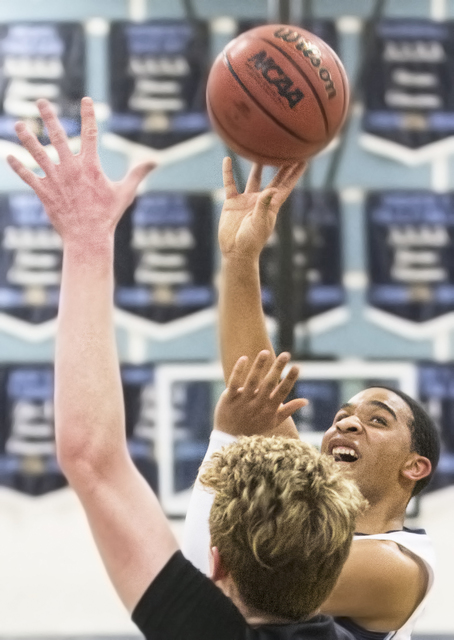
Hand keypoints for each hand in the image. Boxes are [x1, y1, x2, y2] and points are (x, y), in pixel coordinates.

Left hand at [7, 97, 154, 244]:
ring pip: (38, 154)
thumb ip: (137, 173)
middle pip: (58, 136)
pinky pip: (28, 177)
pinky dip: (18, 167)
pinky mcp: (44, 192)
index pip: (90, 133)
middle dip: (49, 117)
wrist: (87, 236)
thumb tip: (154, 161)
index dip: (89, 114)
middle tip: (41, 101)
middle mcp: (70, 169)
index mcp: (90, 166)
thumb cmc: (107, 215)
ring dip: (27, 138)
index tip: (86, 99)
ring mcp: (55, 180)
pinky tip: (8, 156)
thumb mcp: (125, 192)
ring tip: (19, 124)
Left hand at [213, 350, 307, 437]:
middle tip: (286, 354)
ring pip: (252, 381)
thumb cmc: (254, 428)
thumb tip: (306, 401)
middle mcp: (257, 405)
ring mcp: (242, 402)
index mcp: (269, 409)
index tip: (297, 366)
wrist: (228, 438)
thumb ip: (289, 410)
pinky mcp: (229, 398)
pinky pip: (234, 383)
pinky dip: (238, 371)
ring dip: (259, 366)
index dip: (290, 380)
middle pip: (269, 384)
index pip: (282, 392)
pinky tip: (244, 358)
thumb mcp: (273, 421)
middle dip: (278, 369)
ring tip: (266, 352)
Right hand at [219, 157, 306, 261]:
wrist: (235, 251)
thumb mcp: (259, 223)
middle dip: (281, 166)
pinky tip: (227, 160)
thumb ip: (264, 206)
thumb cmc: (251, 241)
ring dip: (258, 166)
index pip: (286, 186)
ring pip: (254, 179)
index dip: (295, 173)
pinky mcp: (232, 202)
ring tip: (262, 151)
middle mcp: (261, 201)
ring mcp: (247, 201)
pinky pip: (230, 184)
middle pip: (274, 179)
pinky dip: (228, 172)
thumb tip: (271, 190)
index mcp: (272, 206)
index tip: (303, 159)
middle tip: (288, 149)